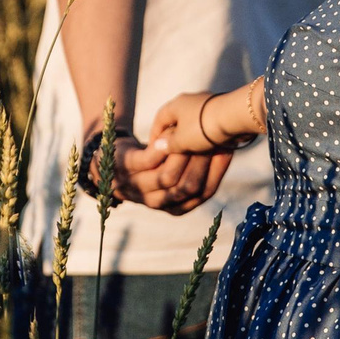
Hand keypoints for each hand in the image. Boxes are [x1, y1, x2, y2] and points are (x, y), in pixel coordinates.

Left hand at [113, 139, 230, 213]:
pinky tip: (171, 133)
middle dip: (201, 163)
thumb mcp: (176, 166)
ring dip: (182, 155)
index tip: (227, 150)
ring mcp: (137, 188)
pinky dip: (163, 148)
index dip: (217, 172)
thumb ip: (199, 166)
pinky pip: (148, 162)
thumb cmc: (151, 161)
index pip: (203, 193)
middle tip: (211, 140)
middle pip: (186, 188)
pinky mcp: (125, 170)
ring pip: (168, 177)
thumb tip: (228, 148)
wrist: (110, 156)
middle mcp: (157, 202)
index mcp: (174, 205)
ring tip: (193, 136)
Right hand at [150, 90, 228, 156]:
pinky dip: (205, 134)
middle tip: (172, 150)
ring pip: (194, 121)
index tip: (154, 148)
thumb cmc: (203, 128)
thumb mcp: (182, 141)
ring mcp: (208, 103)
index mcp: (177, 103)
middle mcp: (191, 100)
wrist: (236, 117)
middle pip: (177, 118)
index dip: (155, 134)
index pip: (160, 118)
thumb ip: (169, 144)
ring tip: (190, 151)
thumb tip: (158, 146)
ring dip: (191, 135)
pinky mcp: (223, 110)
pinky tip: (208, 145)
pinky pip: (208, 123)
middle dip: (174, 134)